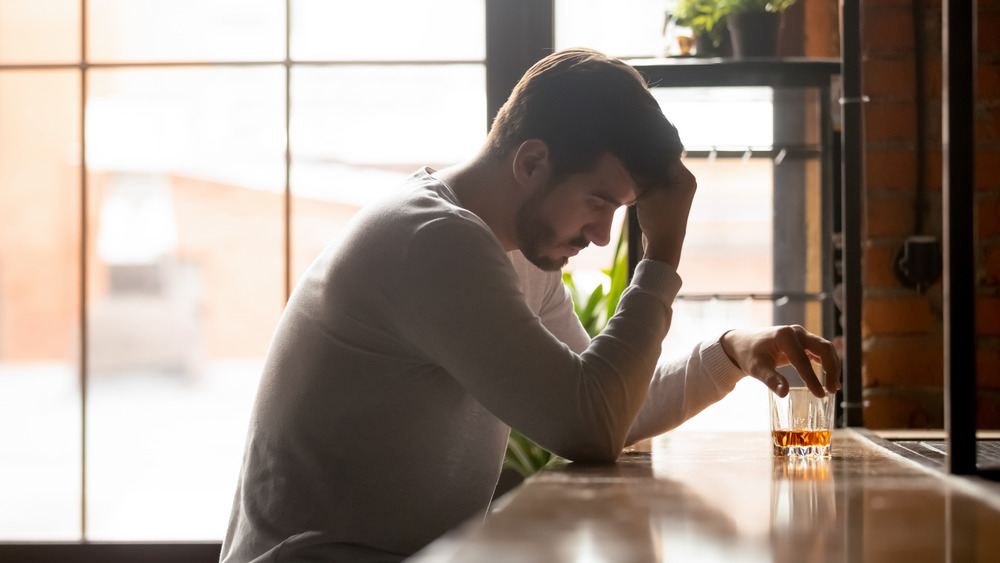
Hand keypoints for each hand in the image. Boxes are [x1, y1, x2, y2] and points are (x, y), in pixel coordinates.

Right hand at [635, 159, 696, 268]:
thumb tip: (628, 156)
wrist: (662, 246)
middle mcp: (685, 181)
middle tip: (629, 154)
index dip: (648, 151)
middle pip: (662, 163)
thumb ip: (639, 173)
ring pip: (658, 172)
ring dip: (645, 170)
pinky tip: (634, 177)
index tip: (633, 147)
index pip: (665, 155)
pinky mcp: (669, 197)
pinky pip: (657, 182)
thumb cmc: (657, 220)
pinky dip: (646, 179)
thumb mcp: (645, 193)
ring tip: (630, 164)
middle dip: (646, 160)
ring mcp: (678, 190)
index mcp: (685, 178)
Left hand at [720, 325, 840, 397]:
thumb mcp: (756, 368)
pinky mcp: (803, 341)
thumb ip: (771, 380)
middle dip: (832, 369)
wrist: (743, 343)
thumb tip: (784, 393)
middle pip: (823, 348)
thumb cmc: (749, 355)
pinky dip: (827, 363)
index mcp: (784, 336)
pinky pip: (820, 351)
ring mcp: (801, 335)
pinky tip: (829, 379)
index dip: (813, 378)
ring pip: (825, 349)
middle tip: (834, 390)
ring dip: (833, 366)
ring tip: (834, 387)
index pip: (803, 360)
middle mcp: (796, 332)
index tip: (820, 395)